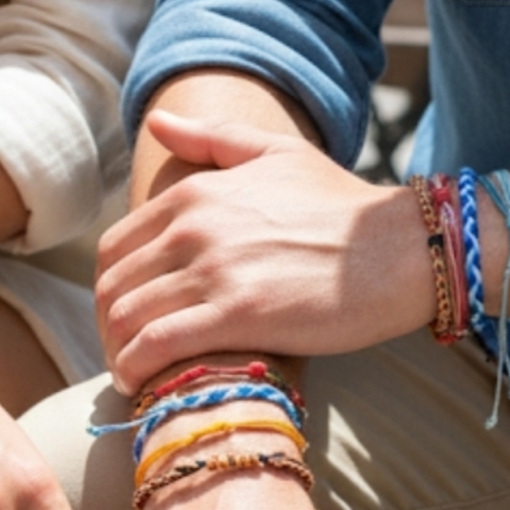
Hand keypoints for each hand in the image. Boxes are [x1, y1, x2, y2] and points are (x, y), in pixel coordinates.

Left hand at [96, 111, 434, 393]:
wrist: (401, 247)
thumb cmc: (341, 203)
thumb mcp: (275, 152)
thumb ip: (209, 137)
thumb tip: (156, 123)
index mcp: (194, 192)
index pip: (114, 248)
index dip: (110, 289)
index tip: (125, 317)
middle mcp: (193, 227)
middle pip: (112, 286)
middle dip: (107, 327)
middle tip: (127, 353)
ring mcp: (214, 269)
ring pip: (125, 317)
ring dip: (117, 353)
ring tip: (133, 374)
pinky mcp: (238, 313)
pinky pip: (157, 344)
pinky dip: (136, 368)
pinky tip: (142, 386)